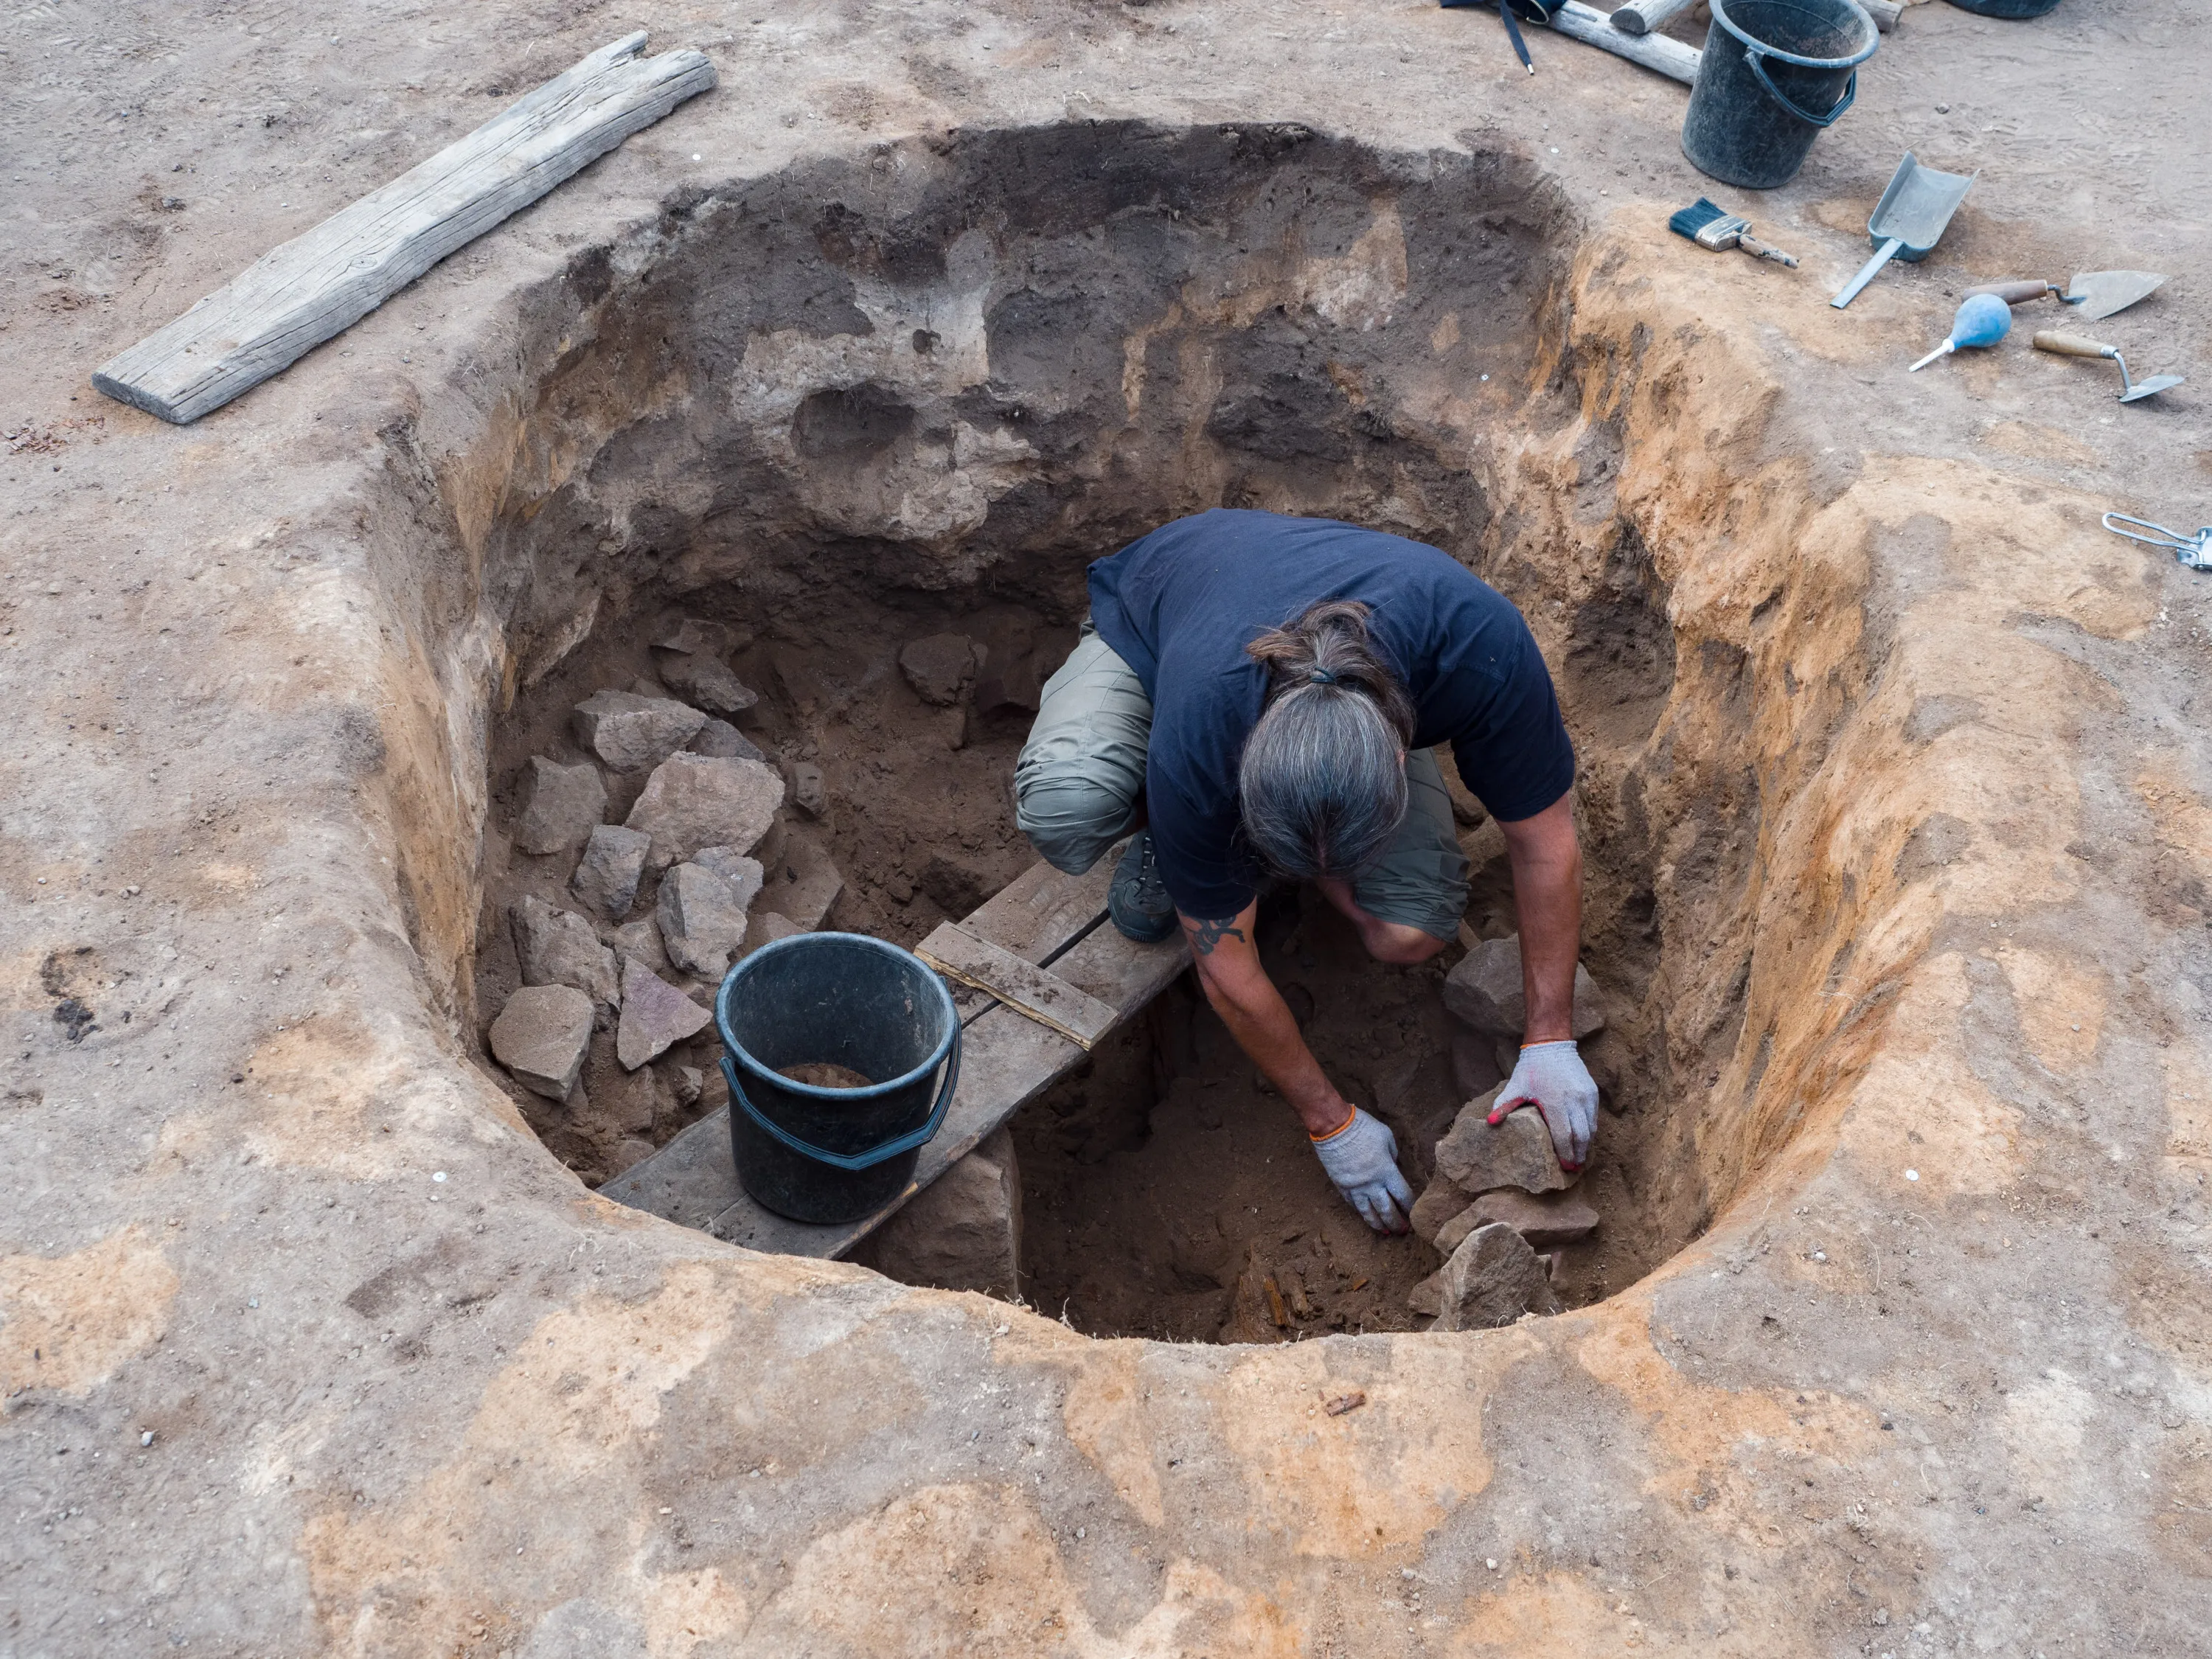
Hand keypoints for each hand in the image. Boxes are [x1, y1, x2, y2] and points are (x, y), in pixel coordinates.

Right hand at [1311, 1106, 1414, 1233]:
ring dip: (1378, 1223)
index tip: (1414, 1214)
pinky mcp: (1341, 1185)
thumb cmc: (1363, 1127)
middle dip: (1396, 1223)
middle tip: (1402, 1231)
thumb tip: (1393, 1166)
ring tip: (1385, 1231)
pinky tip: (1365, 1215)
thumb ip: (1393, 1156)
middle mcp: (1372, 1184)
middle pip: (1386, 1210)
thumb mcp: (1386, 1137)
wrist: (1333, 1126)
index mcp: (1387, 1171)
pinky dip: (1360, 1211)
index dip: (1409, 1207)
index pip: (1402, 1196)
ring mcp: (1354, 1187)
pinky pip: (1352, 1203)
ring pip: (1367, 1212)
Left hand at [1490, 1040, 1598, 1168]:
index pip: (1563, 1136)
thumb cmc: (1532, 1069)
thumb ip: (1503, 1105)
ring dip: (1586, 1144)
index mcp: (1554, 1103)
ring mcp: (1586, 1096)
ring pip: (1590, 1128)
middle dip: (1578, 1154)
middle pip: (1580, 1136)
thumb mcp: (1515, 1086)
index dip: (1565, 1154)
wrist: (1551, 1046)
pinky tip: (1584, 1138)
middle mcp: (1574, 1101)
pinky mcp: (1592, 1092)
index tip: (1565, 1167)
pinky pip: (1594, 1116)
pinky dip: (1590, 1129)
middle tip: (1574, 1167)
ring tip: (1580, 1156)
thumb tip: (1489, 1123)